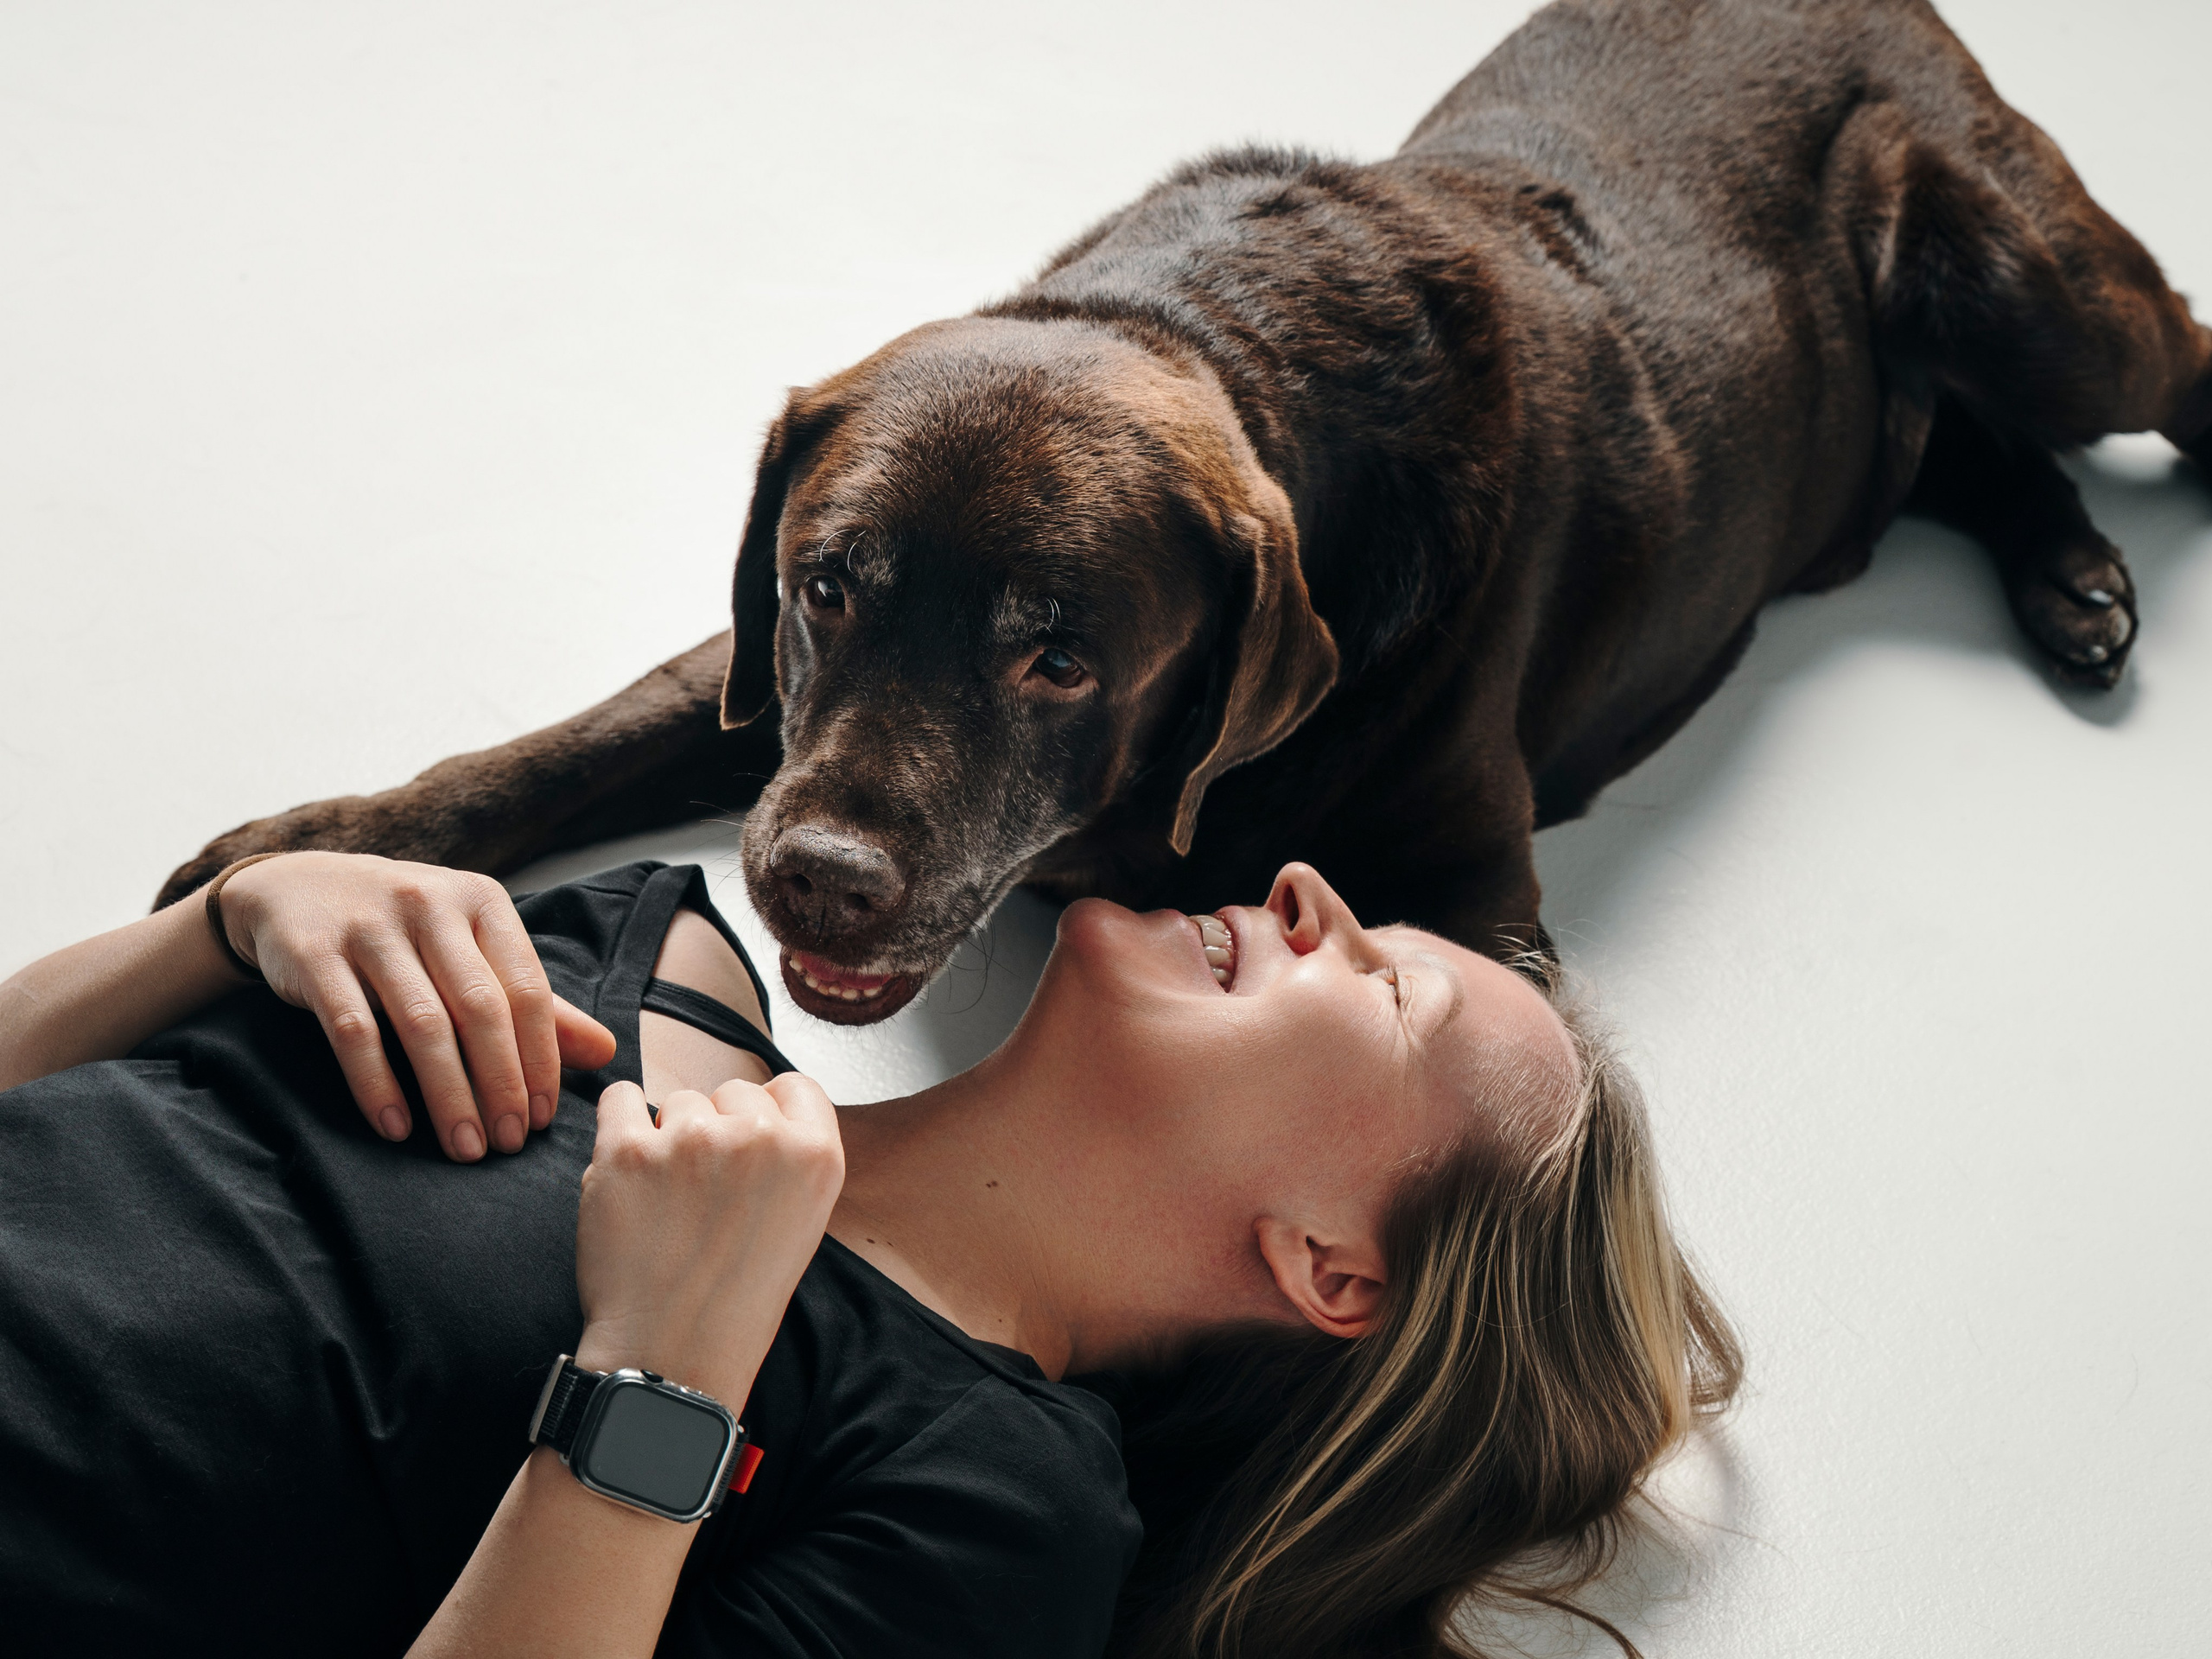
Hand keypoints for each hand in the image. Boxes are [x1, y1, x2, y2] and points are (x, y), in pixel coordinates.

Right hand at [218, 852, 616, 1159]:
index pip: (527, 989)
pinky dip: (378, 1085)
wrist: (293, 890)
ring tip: (464, 1147)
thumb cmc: (404, 930)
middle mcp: (431, 905)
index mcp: (482, 902)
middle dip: (500, 1084)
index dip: (541, 1057)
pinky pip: (353, 1031)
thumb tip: (605, 1053)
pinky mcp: (316, 955)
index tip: (543, 1117)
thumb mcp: (471, 948)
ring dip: (448, 1094)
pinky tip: (397, 1127)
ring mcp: (371, 927)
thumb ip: (534, 1003)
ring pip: (422, 1024)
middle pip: (480, 1009)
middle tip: (507, 1143)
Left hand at [573, 1075, 843, 1404]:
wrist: (671, 1354)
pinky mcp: (627, 1150)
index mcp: (816, 1156)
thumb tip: (753, 1113)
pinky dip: (619, 1120)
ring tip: (665, 1199)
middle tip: (704, 1189)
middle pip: (734, 1091)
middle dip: (718, 1128)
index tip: (750, 1139)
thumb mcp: (800, 1224)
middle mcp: (761, 1138)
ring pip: (678, 1101)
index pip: (795, 1087)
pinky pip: (620, 1098)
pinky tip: (627, 1161)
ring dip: (668, 1135)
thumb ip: (788, 1158)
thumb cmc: (734, 1301)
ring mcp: (692, 1139)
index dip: (769, 1112)